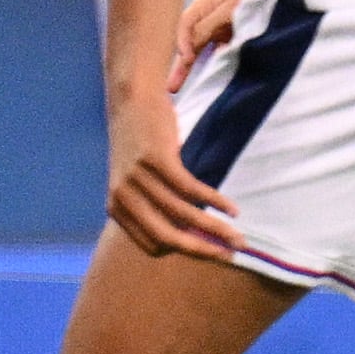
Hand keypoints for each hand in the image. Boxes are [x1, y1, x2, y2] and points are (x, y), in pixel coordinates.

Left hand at [106, 84, 238, 260]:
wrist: (133, 98)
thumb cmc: (141, 142)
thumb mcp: (139, 181)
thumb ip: (155, 208)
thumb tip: (193, 238)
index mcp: (116, 209)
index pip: (153, 247)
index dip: (183, 251)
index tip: (208, 249)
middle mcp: (123, 197)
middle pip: (167, 238)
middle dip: (202, 251)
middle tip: (229, 255)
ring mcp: (137, 179)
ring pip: (184, 215)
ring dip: (216, 228)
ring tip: (238, 236)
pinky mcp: (156, 160)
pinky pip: (191, 190)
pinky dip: (215, 201)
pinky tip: (232, 209)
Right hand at [168, 0, 246, 90]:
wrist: (281, 4)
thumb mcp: (231, 8)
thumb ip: (208, 27)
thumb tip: (187, 51)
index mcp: (205, 3)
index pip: (186, 23)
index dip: (184, 41)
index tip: (186, 59)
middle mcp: (207, 18)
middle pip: (189, 41)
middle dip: (180, 63)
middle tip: (171, 86)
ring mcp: (216, 31)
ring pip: (198, 52)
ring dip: (188, 68)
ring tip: (174, 87)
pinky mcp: (227, 44)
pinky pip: (214, 58)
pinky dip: (208, 69)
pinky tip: (205, 82)